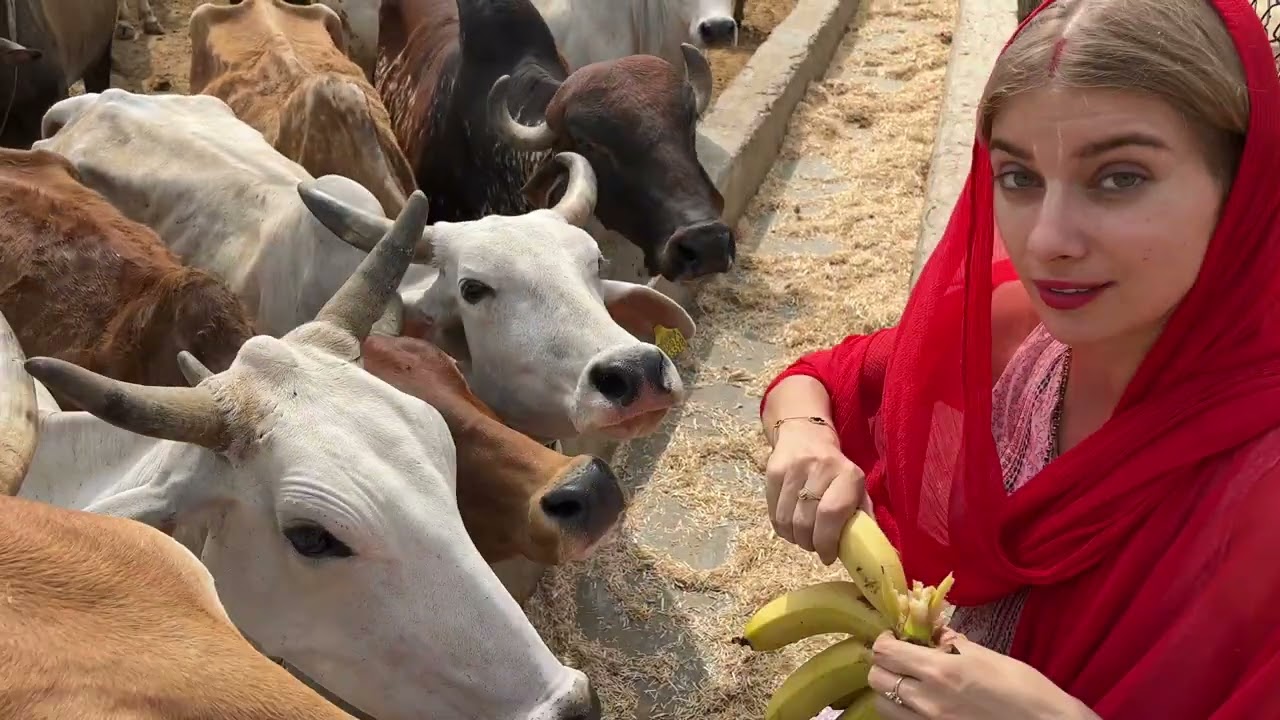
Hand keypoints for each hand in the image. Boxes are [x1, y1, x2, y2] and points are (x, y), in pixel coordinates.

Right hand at [764, 420, 866, 563]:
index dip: (827, 542)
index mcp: (848, 474)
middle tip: (814, 547)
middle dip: (809, 543)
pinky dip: (781, 527)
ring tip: (802, 537)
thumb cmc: (837, 470)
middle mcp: (821, 468)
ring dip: (794, 537)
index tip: (828, 557)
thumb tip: (870, 551)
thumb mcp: (856, 488)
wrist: (805, 435)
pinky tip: (789, 526)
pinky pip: (773, 511)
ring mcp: (794, 468)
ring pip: (787, 519)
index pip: (832, 514)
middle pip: (807, 521)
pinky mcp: (774, 471)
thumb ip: (862, 516)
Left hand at [866, 630, 1098, 719]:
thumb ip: (952, 643)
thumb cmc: (1022, 688)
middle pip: (876, 678)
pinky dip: (902, 711)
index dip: (884, 640)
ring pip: (883, 705)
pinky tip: (919, 702)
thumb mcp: (986, 655)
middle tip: (899, 657)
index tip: (895, 636)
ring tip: (907, 681)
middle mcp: (926, 700)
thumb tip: (934, 633)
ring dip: (889, 690)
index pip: (885, 652)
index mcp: (939, 671)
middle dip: (882, 664)